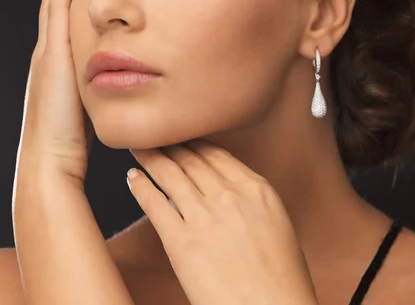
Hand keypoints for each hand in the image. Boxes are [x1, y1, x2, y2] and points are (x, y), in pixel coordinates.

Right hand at [13, 0, 93, 190]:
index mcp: (64, 56)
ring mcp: (49, 45)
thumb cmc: (75, 140)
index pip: (68, 7)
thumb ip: (107, 85)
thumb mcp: (93, 102)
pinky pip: (55, 5)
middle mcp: (53, 44)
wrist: (50, 161)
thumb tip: (135, 75)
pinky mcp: (52, 50)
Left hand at [126, 139, 318, 304]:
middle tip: (155, 134)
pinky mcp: (182, 242)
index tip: (182, 138)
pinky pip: (155, 204)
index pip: (216, 155)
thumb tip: (230, 188)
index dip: (194, 143)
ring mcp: (204, 217)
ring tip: (138, 146)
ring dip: (150, 157)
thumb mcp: (277, 224)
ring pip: (170, 175)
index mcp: (256, 189)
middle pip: (191, 160)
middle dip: (170, 145)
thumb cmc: (282, 280)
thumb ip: (251, 200)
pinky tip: (132, 177)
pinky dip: (140, 187)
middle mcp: (229, 196)